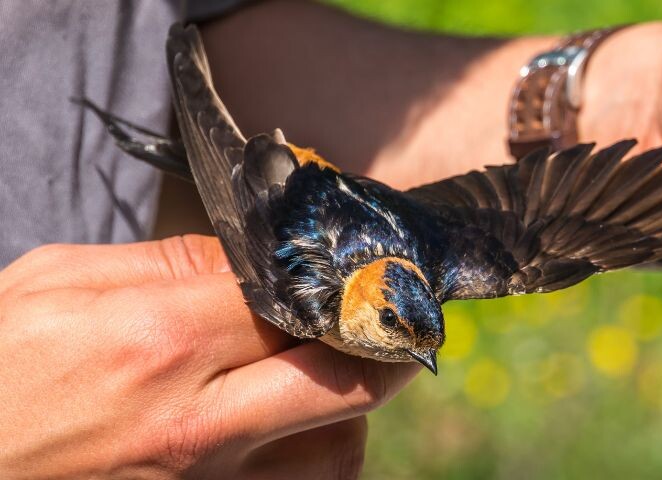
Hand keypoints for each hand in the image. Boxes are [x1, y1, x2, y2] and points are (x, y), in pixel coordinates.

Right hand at [0, 235, 418, 477]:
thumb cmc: (0, 374)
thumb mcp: (56, 284)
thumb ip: (165, 261)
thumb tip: (254, 256)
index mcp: (158, 341)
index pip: (296, 300)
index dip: (337, 281)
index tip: (357, 272)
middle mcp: (195, 423)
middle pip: (344, 380)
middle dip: (382, 346)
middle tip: (388, 324)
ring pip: (338, 448)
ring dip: (350, 408)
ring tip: (327, 378)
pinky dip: (317, 456)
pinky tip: (296, 430)